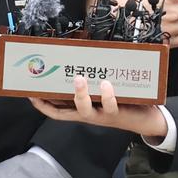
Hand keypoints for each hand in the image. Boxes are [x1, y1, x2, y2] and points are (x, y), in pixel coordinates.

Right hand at [30, 75, 167, 140]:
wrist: (148, 120)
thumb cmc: (123, 102)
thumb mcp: (104, 92)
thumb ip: (92, 79)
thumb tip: (82, 57)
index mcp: (82, 110)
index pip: (56, 111)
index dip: (42, 105)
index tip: (29, 93)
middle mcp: (88, 114)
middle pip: (64, 112)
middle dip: (51, 100)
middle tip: (43, 84)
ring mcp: (101, 115)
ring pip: (85, 109)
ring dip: (80, 95)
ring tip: (79, 79)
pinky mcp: (117, 114)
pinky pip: (110, 105)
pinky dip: (108, 94)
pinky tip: (107, 84)